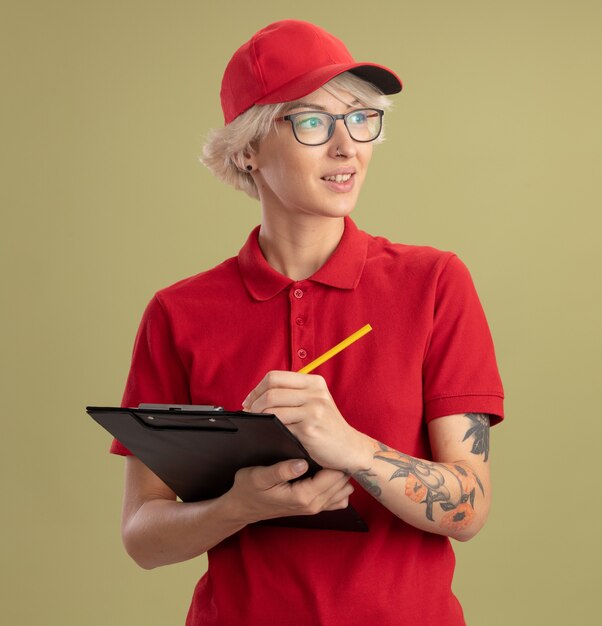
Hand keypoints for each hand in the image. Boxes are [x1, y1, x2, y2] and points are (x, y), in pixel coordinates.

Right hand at [224, 459, 353, 523]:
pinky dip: (338, 486)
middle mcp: (313, 505)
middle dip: (339, 463)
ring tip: (328, 457)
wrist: (242, 508)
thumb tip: (302, 463)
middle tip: (329, 446)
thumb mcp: (258, 476)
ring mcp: (315, 508)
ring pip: (344, 490)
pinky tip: (327, 472)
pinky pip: (338, 498)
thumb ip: (281, 470)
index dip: (334, 458)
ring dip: (340, 474)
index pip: (334, 476)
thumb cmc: (248, 489)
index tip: (328, 443)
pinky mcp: (314, 507)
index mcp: (303, 496)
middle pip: (343, 482)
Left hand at [242, 371, 372, 472]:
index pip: (275, 377)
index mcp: (314, 382)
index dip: (257, 389)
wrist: (350, 448)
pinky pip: (279, 425)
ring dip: (258, 417)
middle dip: (254, 404)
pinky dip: (268, 429)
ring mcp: (313, 410)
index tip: (249, 401)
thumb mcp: (316, 402)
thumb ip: (293, 395)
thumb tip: (258, 397)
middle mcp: (315, 393)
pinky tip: (267, 433)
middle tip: (249, 414)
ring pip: (272, 407)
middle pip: (271, 391)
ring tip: (257, 424)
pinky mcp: (310, 428)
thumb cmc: (327, 427)